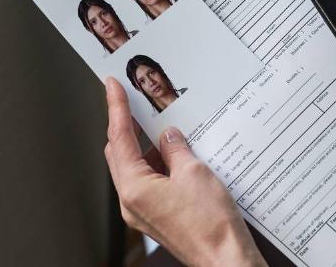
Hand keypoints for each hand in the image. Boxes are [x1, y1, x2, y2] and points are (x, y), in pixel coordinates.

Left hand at [104, 77, 265, 266]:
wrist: (224, 257)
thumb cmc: (210, 224)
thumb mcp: (194, 172)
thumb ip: (176, 148)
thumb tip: (168, 135)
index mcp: (134, 188)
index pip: (120, 138)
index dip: (116, 108)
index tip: (112, 87)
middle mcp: (132, 201)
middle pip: (121, 153)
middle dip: (128, 125)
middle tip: (135, 100)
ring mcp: (144, 211)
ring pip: (137, 167)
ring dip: (148, 145)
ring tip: (167, 125)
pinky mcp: (159, 215)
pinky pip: (152, 181)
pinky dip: (160, 163)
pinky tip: (179, 153)